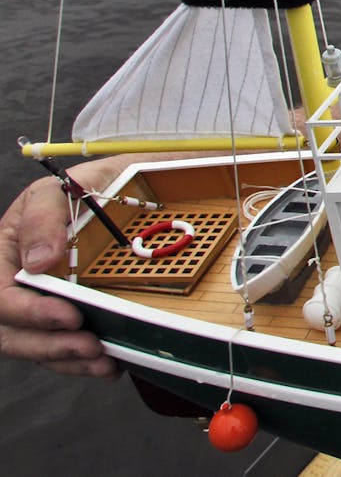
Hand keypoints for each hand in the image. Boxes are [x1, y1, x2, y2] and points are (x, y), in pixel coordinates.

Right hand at [0, 156, 125, 377]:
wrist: (116, 192)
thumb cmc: (80, 188)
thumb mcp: (56, 190)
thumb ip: (42, 219)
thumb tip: (39, 261)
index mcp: (3, 256)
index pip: (0, 297)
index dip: (29, 313)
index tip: (69, 315)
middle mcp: (15, 286)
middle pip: (13, 332)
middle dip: (50, 345)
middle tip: (90, 346)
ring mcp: (38, 304)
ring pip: (38, 346)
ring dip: (68, 361)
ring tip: (103, 362)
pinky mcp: (62, 317)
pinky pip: (62, 348)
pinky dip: (83, 362)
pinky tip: (110, 364)